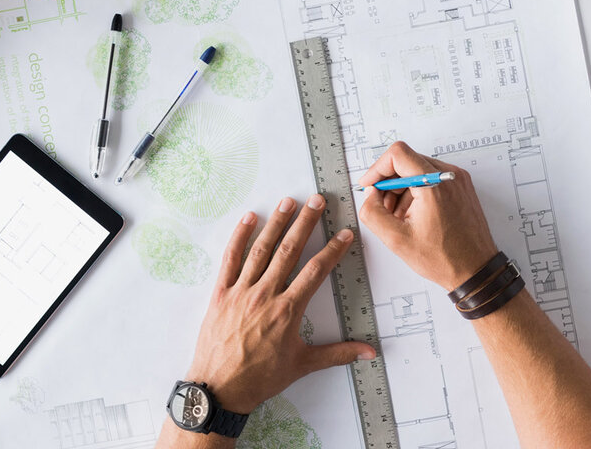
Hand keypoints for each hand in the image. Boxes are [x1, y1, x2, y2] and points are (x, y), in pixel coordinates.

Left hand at [185, 195, 376, 413]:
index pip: (316, 271)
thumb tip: (370, 352)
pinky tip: (248, 219)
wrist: (220, 389)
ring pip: (261, 250)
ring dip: (276, 223)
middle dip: (305, 223)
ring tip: (288, 201)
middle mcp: (265, 296)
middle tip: (317, 200)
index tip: (344, 233)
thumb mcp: (303, 365)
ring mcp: (241, 292)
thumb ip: (338, 354)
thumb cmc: (260, 379)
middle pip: (289, 251)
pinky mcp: (220, 295)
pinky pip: (230, 260)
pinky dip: (238, 238)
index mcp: (288, 311)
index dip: (333, 250)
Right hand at [358, 142, 498, 288]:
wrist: (475, 270)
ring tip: (400, 217)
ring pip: (417, 170)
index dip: (377, 169)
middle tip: (383, 208)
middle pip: (406, 161)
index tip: (369, 185)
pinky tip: (414, 216)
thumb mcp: (397, 240)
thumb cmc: (445, 258)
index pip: (398, 154)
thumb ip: (373, 213)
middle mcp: (449, 175)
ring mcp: (457, 180)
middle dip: (388, 183)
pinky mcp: (460, 187)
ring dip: (401, 190)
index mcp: (434, 184)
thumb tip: (369, 196)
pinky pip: (431, 178)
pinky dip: (416, 192)